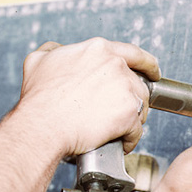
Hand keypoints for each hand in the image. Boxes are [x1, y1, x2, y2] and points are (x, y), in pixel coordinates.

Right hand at [15, 38, 159, 156]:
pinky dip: (129, 139)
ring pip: (140, 105)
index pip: (133, 53)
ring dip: (132, 118)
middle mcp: (115, 65)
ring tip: (117, 129)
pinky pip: (136, 130)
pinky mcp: (128, 114)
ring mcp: (125, 88)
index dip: (146, 64)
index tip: (152, 71)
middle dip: (132, 99)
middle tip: (122, 110)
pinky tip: (119, 142)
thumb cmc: (39, 98)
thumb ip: (53, 50)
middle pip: (138, 83)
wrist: (42, 126)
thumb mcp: (38, 61)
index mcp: (98, 49)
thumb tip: (57, 50)